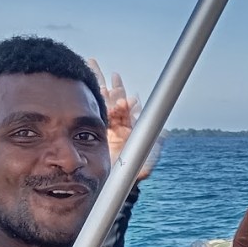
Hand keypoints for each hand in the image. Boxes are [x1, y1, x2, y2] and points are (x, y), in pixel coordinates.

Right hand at [86, 61, 158, 181]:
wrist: (118, 180)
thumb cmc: (135, 173)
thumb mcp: (147, 164)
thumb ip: (155, 149)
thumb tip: (165, 133)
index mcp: (130, 126)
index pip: (128, 110)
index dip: (126, 103)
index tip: (126, 99)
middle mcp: (118, 123)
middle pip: (114, 99)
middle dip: (112, 85)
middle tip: (107, 71)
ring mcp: (106, 125)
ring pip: (101, 101)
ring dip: (98, 86)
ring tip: (91, 66)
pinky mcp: (96, 130)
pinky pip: (91, 113)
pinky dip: (89, 100)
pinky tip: (82, 87)